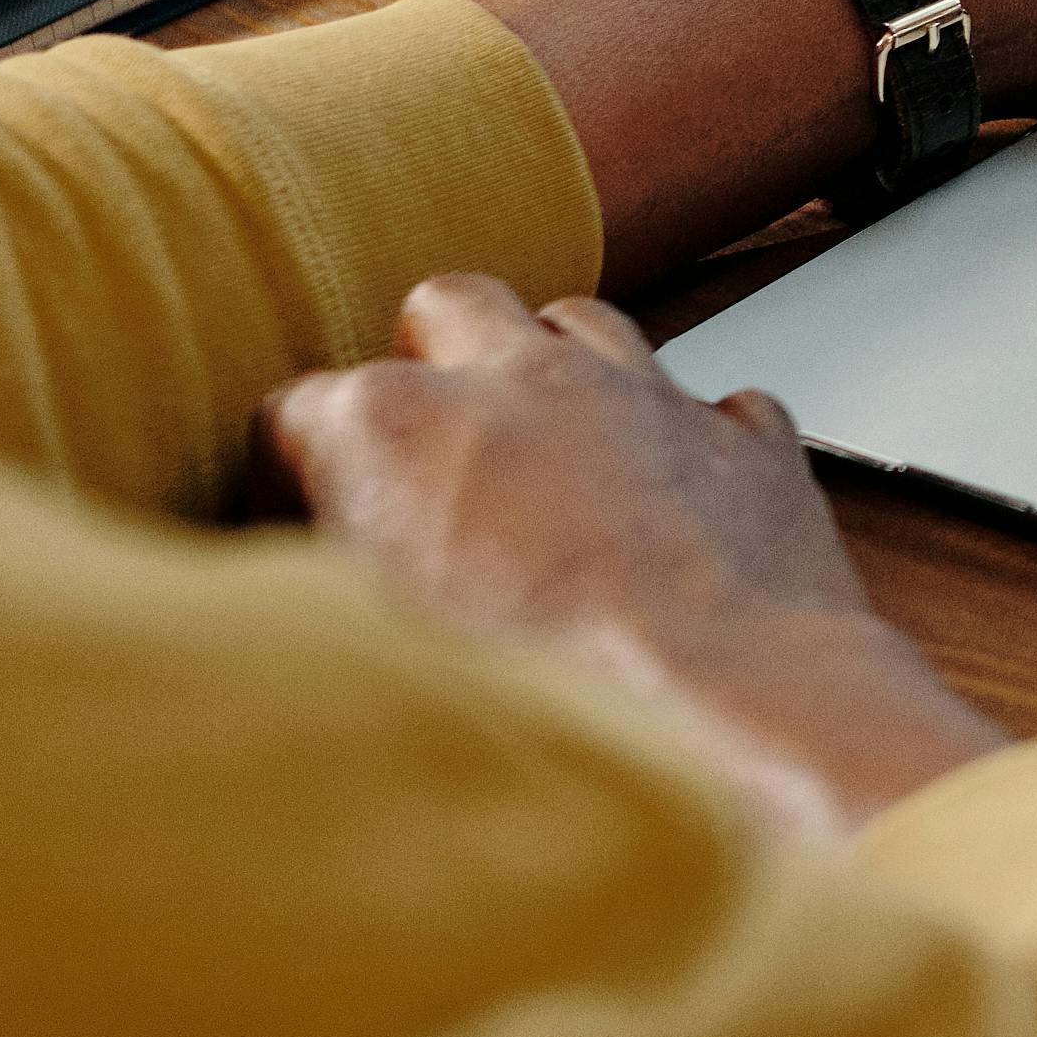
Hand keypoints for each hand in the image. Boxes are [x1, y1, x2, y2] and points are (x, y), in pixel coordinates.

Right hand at [263, 275, 1002, 835]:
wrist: (722, 727)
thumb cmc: (535, 713)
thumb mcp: (361, 671)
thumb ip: (320, 612)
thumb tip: (302, 618)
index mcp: (391, 425)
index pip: (295, 414)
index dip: (292, 477)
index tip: (307, 531)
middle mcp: (518, 378)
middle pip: (448, 309)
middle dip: (436, 364)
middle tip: (435, 459)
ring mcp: (644, 394)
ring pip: (583, 327)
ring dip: (560, 379)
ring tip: (551, 472)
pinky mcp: (744, 441)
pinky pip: (711, 408)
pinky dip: (687, 446)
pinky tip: (676, 510)